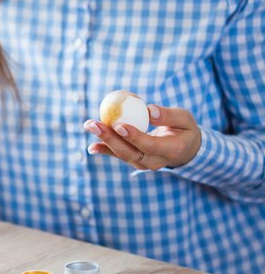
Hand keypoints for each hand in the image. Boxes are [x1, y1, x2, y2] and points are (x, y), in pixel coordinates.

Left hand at [83, 103, 201, 169]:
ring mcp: (143, 164)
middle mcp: (155, 161)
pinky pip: (118, 155)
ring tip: (89, 125)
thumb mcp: (185, 119)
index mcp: (171, 150)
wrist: (185, 150)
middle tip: (94, 124)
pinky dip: (104, 150)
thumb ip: (168, 115)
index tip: (119, 125)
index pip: (150, 145)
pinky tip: (91, 147)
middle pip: (130, 152)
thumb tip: (149, 110)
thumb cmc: (184, 129)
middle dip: (110, 138)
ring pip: (121, 154)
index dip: (134, 136)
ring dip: (103, 141)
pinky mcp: (134, 161)